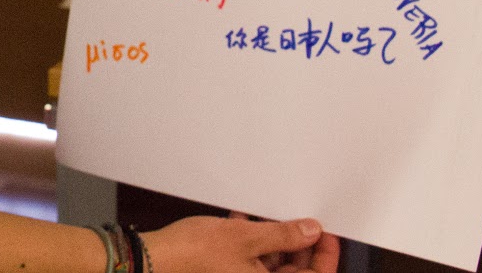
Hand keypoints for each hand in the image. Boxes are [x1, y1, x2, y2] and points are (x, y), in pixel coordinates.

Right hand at [142, 214, 339, 272]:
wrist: (155, 258)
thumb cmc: (195, 255)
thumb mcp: (246, 238)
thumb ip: (283, 235)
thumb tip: (311, 231)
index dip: (324, 255)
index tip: (326, 233)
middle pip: (293, 271)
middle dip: (298, 245)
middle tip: (300, 219)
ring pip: (272, 263)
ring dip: (273, 240)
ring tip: (269, 215)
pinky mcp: (226, 271)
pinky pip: (250, 259)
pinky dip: (252, 242)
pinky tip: (243, 220)